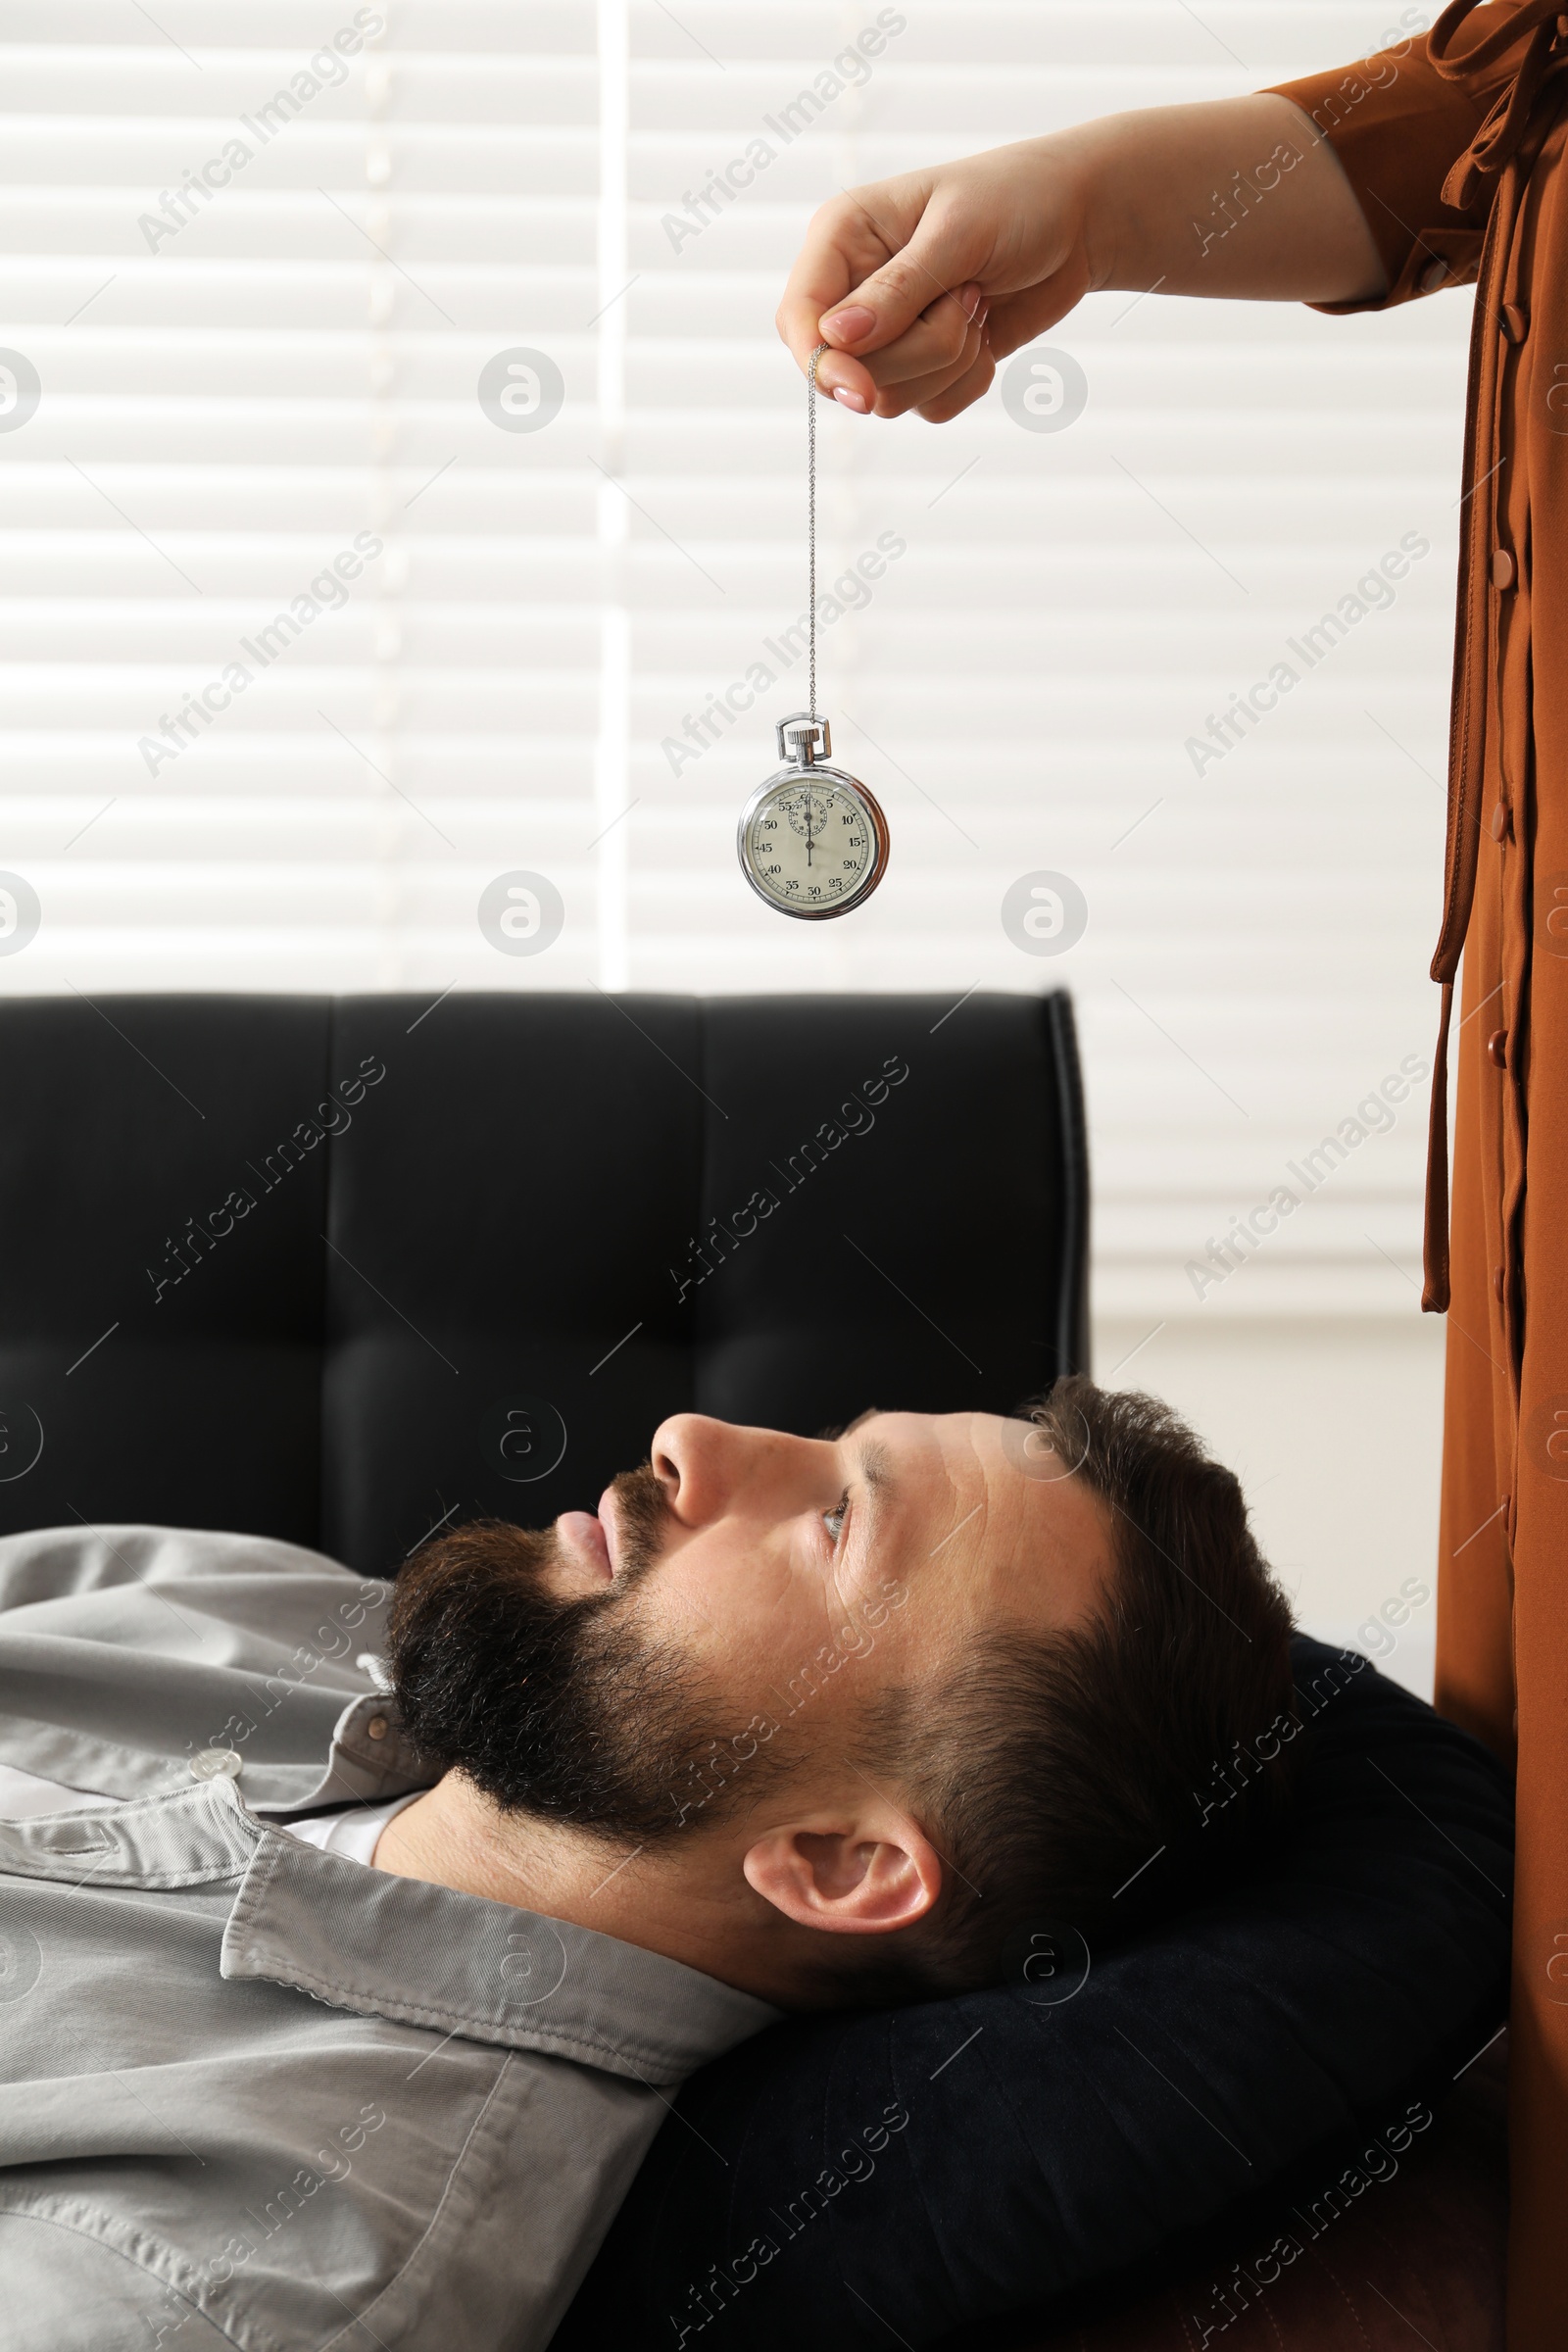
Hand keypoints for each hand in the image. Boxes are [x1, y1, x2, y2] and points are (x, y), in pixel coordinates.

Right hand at [775, 136, 1097, 423]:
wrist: (1076, 221)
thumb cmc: (1017, 200)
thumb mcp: (958, 233)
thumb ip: (897, 290)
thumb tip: (836, 337)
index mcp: (842, 238)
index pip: (800, 318)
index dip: (822, 364)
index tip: (861, 394)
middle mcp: (854, 289)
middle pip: (850, 372)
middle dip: (920, 350)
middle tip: (968, 297)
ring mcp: (889, 333)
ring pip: (892, 397)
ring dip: (950, 362)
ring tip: (978, 303)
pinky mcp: (925, 365)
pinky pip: (930, 408)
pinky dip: (969, 379)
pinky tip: (986, 329)